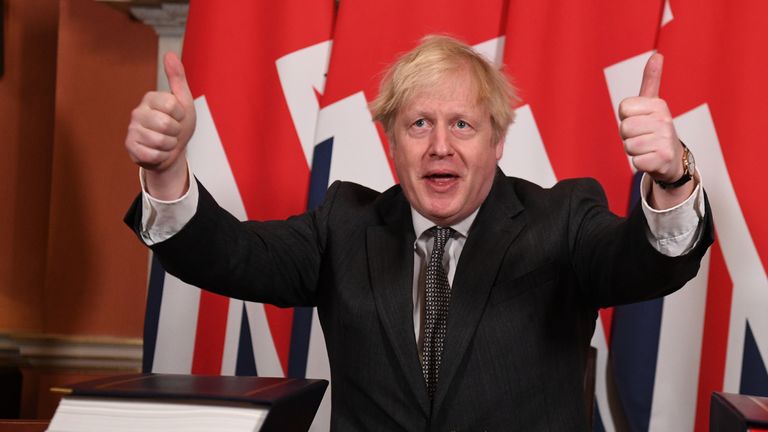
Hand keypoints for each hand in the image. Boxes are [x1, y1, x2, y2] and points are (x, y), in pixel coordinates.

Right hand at [125, 52, 195, 197]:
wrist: (173, 151)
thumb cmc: (179, 125)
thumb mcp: (184, 101)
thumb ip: (177, 78)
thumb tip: (170, 54)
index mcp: (151, 98)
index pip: (173, 106)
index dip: (181, 116)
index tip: (178, 117)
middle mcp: (138, 111)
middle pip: (166, 125)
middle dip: (176, 132)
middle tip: (172, 132)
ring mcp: (132, 129)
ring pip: (160, 141)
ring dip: (170, 145)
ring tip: (166, 141)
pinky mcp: (130, 147)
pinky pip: (152, 155)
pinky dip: (161, 156)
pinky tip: (158, 151)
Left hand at [618, 53, 683, 183]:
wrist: (673, 158)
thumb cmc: (656, 129)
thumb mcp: (653, 104)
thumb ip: (651, 80)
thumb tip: (657, 55)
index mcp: (658, 105)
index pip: (623, 108)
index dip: (626, 117)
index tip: (639, 120)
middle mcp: (664, 120)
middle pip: (624, 128)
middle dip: (628, 135)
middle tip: (642, 136)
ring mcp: (664, 140)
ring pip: (628, 145)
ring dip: (633, 150)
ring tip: (647, 147)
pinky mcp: (662, 159)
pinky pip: (635, 161)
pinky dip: (639, 163)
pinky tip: (651, 158)